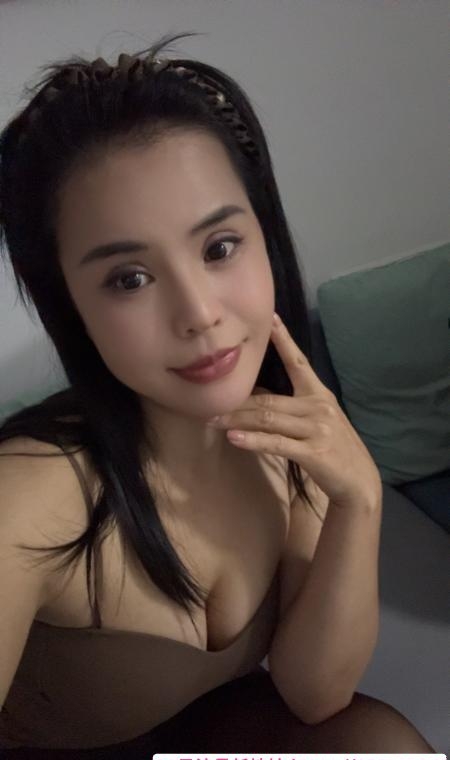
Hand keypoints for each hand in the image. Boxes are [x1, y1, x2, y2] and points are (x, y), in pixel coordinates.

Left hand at [206, 313, 381, 509]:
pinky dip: (253, 441)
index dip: (284, 340)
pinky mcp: (313, 451)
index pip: (298, 362)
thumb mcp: (319, 421)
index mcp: (319, 394)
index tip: (270, 318)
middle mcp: (318, 406)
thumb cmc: (335, 449)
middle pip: (268, 398)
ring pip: (268, 418)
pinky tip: (234, 439)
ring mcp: (316, 428)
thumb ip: (295, 407)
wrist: (359, 481)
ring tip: (212, 420)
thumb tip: (258, 399)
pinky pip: (276, 443)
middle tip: (208, 402)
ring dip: (237, 420)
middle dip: (236, 402)